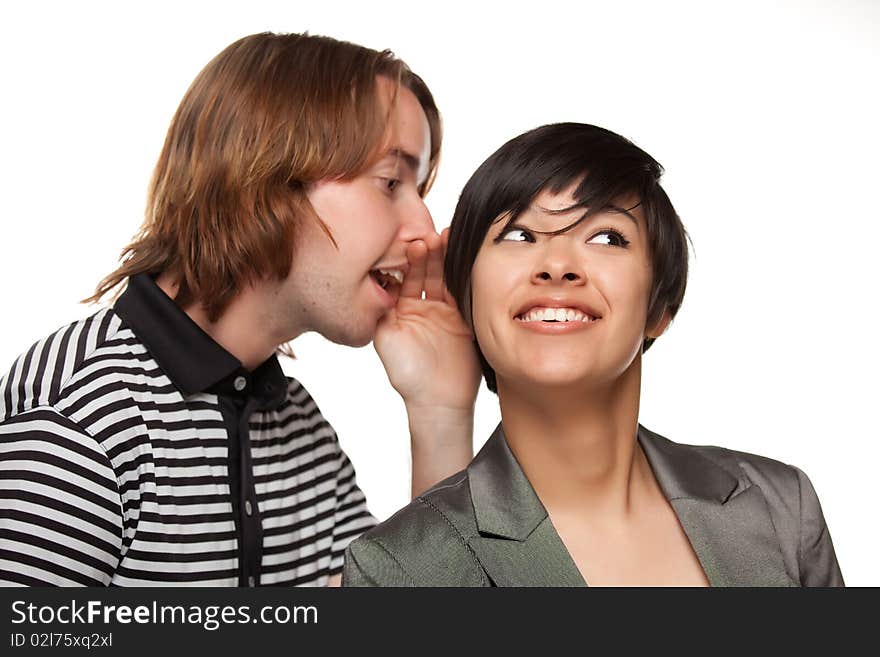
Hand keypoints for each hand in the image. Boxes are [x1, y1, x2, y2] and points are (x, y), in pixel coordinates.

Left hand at [373, 229, 480, 412]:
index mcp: (400, 308)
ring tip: (443, 240)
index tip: (408, 245)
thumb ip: (382, 308)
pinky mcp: (463, 317)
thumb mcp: (385, 337)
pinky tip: (462, 257)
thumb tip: (376, 279)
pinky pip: (463, 292)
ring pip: (444, 278)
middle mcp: (422, 305)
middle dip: (427, 253)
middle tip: (428, 238)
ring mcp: (444, 310)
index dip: (405, 260)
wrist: (438, 401)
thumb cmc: (408, 375)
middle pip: (425, 272)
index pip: (404, 275)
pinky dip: (462, 275)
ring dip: (444, 259)